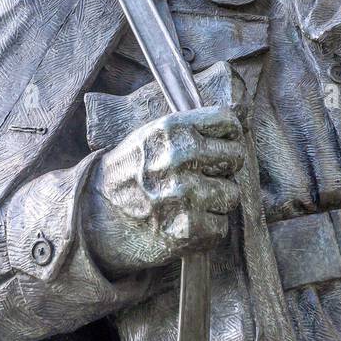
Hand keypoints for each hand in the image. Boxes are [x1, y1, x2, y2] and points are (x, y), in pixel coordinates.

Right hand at [80, 105, 245, 278]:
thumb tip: (243, 111)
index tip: (219, 145)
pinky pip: (220, 226)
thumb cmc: (132, 171)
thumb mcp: (154, 136)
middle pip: (235, 157)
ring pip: (231, 194)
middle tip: (200, 176)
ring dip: (215, 201)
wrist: (96, 215)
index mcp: (171, 129)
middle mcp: (178, 158)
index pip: (228, 122)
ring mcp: (183, 195)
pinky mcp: (188, 229)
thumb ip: (196, 125)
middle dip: (222, 168)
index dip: (228, 135)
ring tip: (188, 201)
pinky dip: (206, 229)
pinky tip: (183, 222)